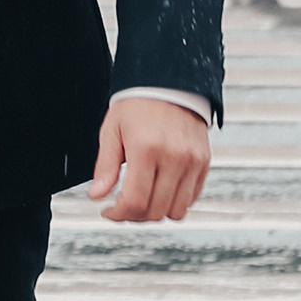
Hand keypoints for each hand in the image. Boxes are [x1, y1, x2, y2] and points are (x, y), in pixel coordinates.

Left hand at [88, 99, 209, 222]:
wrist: (170, 84)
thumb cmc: (138, 105)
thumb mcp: (112, 131)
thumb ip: (105, 166)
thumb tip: (97, 195)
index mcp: (147, 148)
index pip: (135, 201)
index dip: (119, 214)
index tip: (108, 211)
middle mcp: (174, 157)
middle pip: (156, 211)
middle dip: (134, 216)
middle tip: (122, 207)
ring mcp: (192, 161)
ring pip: (176, 211)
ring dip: (156, 213)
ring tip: (142, 200)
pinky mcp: (203, 162)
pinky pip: (191, 198)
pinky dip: (174, 202)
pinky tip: (159, 190)